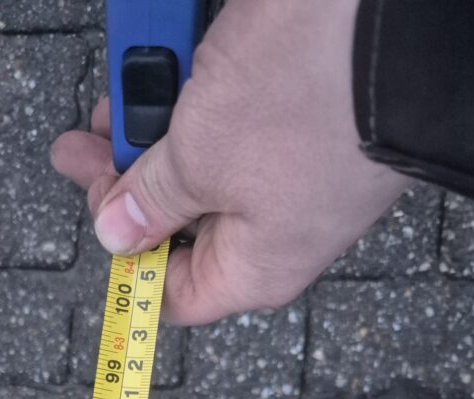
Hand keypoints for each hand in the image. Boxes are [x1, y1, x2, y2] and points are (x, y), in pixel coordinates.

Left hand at [51, 0, 407, 325]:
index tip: (95, 214)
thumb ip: (150, 202)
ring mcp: (296, 181)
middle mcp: (278, 236)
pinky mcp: (305, 129)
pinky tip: (164, 80)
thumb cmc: (305, 100)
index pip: (174, 295)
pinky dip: (195, 109)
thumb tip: (117, 237)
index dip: (126, 260)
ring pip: (205, 173)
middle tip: (83, 147)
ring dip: (152, 139)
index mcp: (254, 270)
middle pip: (182, 227)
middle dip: (126, 184)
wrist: (390, 16)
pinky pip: (237, 133)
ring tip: (115, 102)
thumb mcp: (197, 156)